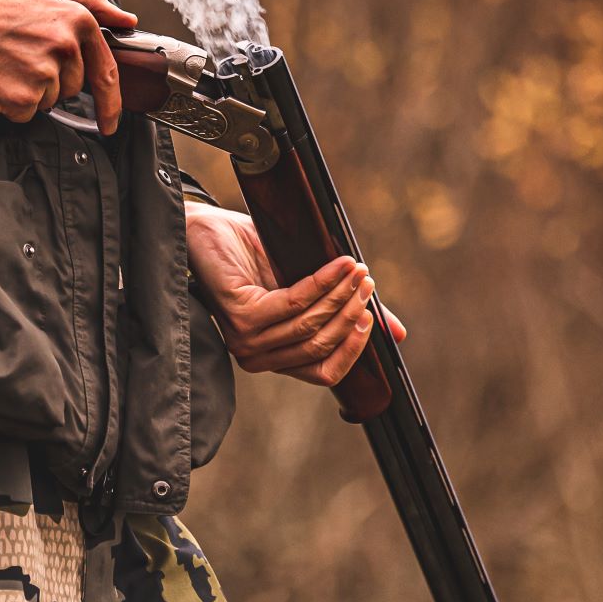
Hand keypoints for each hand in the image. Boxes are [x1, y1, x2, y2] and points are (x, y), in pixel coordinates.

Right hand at [0, 0, 136, 133]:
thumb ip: (89, 2)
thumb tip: (127, 20)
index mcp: (75, 19)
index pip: (106, 70)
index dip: (111, 101)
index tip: (109, 120)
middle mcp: (65, 46)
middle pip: (71, 87)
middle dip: (49, 80)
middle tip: (17, 56)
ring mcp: (43, 73)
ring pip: (48, 101)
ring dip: (28, 91)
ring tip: (3, 62)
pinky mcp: (21, 97)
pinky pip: (25, 113)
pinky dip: (9, 104)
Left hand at [184, 201, 406, 386]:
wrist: (206, 229)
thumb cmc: (251, 257)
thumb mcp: (306, 286)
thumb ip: (343, 310)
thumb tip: (396, 334)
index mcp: (273, 356)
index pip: (325, 372)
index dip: (354, 347)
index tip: (372, 316)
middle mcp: (257, 355)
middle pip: (321, 345)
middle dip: (352, 313)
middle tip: (368, 282)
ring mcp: (246, 339)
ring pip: (311, 325)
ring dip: (341, 295)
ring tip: (359, 270)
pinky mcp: (241, 315)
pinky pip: (295, 303)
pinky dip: (323, 283)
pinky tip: (338, 266)